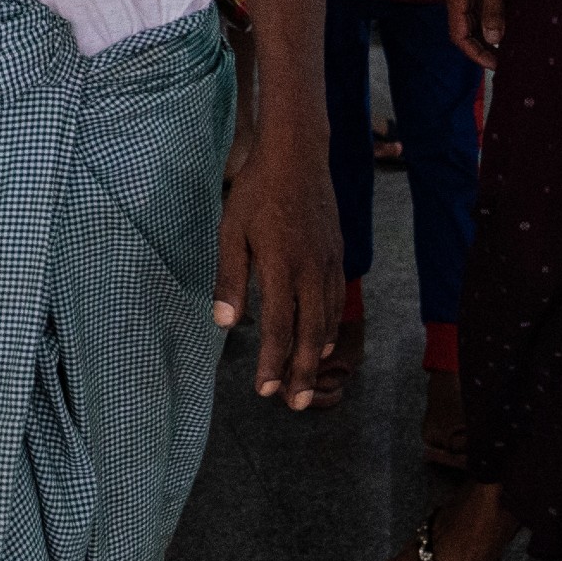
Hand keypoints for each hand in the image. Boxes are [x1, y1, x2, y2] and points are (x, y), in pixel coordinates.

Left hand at [220, 136, 341, 409]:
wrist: (297, 156)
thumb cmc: (256, 192)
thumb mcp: (231, 231)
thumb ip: (230, 279)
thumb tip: (224, 324)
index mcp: (281, 267)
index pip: (277, 327)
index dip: (272, 363)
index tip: (264, 391)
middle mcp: (310, 271)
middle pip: (309, 334)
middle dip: (300, 373)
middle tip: (295, 404)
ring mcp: (328, 264)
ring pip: (327, 320)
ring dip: (316, 355)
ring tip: (306, 382)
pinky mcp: (337, 256)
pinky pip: (337, 301)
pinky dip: (330, 326)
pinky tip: (323, 340)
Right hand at [445, 0, 514, 63]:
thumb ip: (494, 7)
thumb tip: (494, 39)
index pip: (459, 35)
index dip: (476, 52)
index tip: (496, 65)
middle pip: (466, 28)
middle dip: (483, 46)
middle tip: (506, 60)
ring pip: (474, 16)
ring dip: (489, 31)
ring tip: (510, 45)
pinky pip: (482, 3)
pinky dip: (494, 15)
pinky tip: (510, 20)